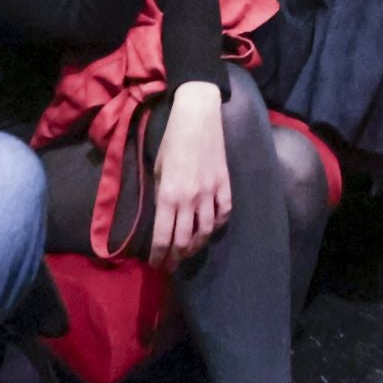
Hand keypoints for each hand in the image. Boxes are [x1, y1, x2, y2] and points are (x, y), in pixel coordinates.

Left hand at [149, 82, 230, 270]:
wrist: (198, 117)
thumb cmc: (172, 139)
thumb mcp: (158, 168)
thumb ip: (161, 195)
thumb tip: (164, 216)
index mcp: (169, 195)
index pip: (163, 236)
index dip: (159, 256)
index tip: (157, 265)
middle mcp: (190, 199)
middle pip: (185, 240)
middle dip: (177, 257)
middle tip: (172, 265)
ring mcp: (211, 193)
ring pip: (206, 231)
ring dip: (196, 246)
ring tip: (189, 251)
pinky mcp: (225, 184)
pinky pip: (224, 213)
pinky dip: (217, 225)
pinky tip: (210, 228)